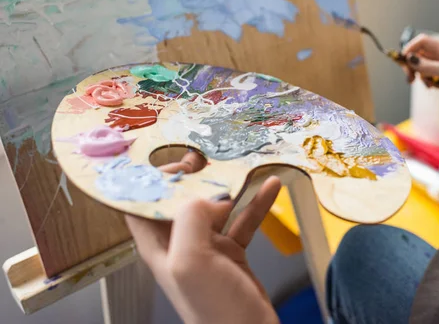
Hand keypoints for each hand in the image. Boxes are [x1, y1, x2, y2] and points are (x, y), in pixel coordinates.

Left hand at [126, 169, 281, 323]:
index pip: (142, 205)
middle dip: (195, 177)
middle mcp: (179, 244)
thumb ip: (190, 219)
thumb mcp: (191, 261)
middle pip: (180, 201)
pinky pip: (243, 221)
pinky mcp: (232, 252)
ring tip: (242, 165)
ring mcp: (207, 248)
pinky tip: (270, 187)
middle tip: (209, 156)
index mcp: (158, 246)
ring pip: (216, 207)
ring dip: (231, 186)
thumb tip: (209, 196)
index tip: (177, 163)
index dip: (152, 182)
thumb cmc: (214, 308)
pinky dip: (255, 203)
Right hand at [402, 34, 438, 110]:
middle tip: (410, 79)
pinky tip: (435, 87)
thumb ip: (427, 65)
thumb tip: (409, 58)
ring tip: (429, 85)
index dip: (410, 49)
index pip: (422, 41)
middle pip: (420, 54)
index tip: (404, 62)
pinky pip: (430, 75)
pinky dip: (428, 81)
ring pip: (424, 66)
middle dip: (412, 66)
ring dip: (421, 76)